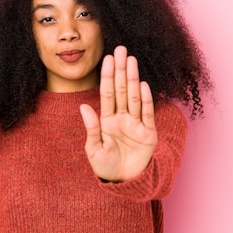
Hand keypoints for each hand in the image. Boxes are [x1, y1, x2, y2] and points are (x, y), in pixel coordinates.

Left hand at [79, 46, 156, 181]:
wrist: (124, 183)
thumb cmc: (106, 167)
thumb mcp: (94, 149)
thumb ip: (91, 128)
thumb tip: (83, 107)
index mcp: (107, 120)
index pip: (107, 93)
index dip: (107, 76)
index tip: (106, 58)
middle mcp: (122, 118)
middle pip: (121, 89)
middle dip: (120, 70)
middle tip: (120, 50)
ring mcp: (136, 124)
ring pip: (134, 97)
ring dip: (133, 79)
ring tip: (131, 60)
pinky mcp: (148, 133)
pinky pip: (147, 114)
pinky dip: (146, 100)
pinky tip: (143, 85)